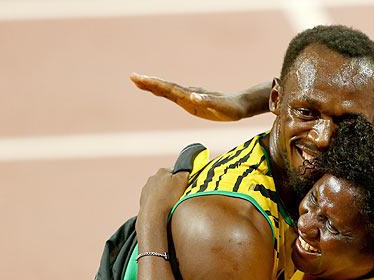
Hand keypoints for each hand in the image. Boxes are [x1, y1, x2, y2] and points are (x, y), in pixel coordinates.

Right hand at [130, 73, 248, 120]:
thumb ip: (207, 101)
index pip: (169, 89)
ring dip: (153, 86)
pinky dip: (163, 92)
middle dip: (149, 83)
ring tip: (139, 81)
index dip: (154, 85)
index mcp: (191, 95)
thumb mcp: (220, 106)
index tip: (140, 79)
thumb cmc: (230, 108)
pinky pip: (174, 95)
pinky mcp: (193, 101)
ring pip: (168, 90)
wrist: (240, 105)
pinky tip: (157, 90)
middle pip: (165, 87)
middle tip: (133, 77)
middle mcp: (188, 94)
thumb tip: (192, 96)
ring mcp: (190, 97)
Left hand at [138, 168, 188, 220]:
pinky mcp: (143, 199)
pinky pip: (153, 199)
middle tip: (177, 195)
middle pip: (166, 181)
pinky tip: (163, 207)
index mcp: (162, 172)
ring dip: (164, 195)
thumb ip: (184, 173)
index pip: (174, 172)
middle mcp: (152, 178)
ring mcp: (146, 189)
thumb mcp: (182, 181)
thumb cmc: (167, 197)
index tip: (183, 186)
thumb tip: (184, 172)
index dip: (180, 179)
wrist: (153, 213)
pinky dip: (158, 202)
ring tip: (170, 203)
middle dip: (171, 187)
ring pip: (159, 190)